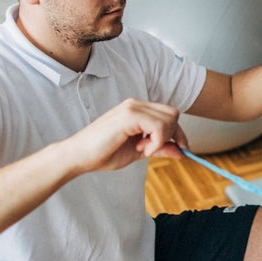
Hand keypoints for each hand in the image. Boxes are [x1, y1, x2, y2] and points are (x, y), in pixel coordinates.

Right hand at [69, 98, 187, 173]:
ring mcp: (133, 107)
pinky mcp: (129, 115)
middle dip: (172, 135)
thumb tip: (182, 152)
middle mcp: (137, 104)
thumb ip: (160, 148)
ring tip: (141, 149)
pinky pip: (158, 126)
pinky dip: (156, 141)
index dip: (179, 133)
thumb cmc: (103, 153)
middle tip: (150, 150)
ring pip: (169, 119)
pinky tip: (140, 149)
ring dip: (161, 139)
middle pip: (173, 114)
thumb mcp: (138, 152)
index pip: (170, 114)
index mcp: (138, 109)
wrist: (78, 156)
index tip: (182, 149)